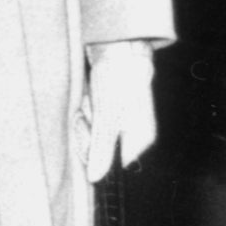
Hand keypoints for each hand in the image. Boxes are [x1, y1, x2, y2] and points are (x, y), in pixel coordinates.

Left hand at [77, 41, 156, 178]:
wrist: (118, 47)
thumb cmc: (118, 81)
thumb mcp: (106, 117)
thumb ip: (101, 149)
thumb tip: (95, 178)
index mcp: (138, 140)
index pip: (108, 163)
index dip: (91, 149)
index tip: (87, 128)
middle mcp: (132, 134)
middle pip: (98, 148)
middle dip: (88, 129)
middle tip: (89, 109)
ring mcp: (122, 122)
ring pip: (92, 133)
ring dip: (86, 115)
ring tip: (91, 98)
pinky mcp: (112, 111)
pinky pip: (92, 120)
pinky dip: (87, 108)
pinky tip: (90, 96)